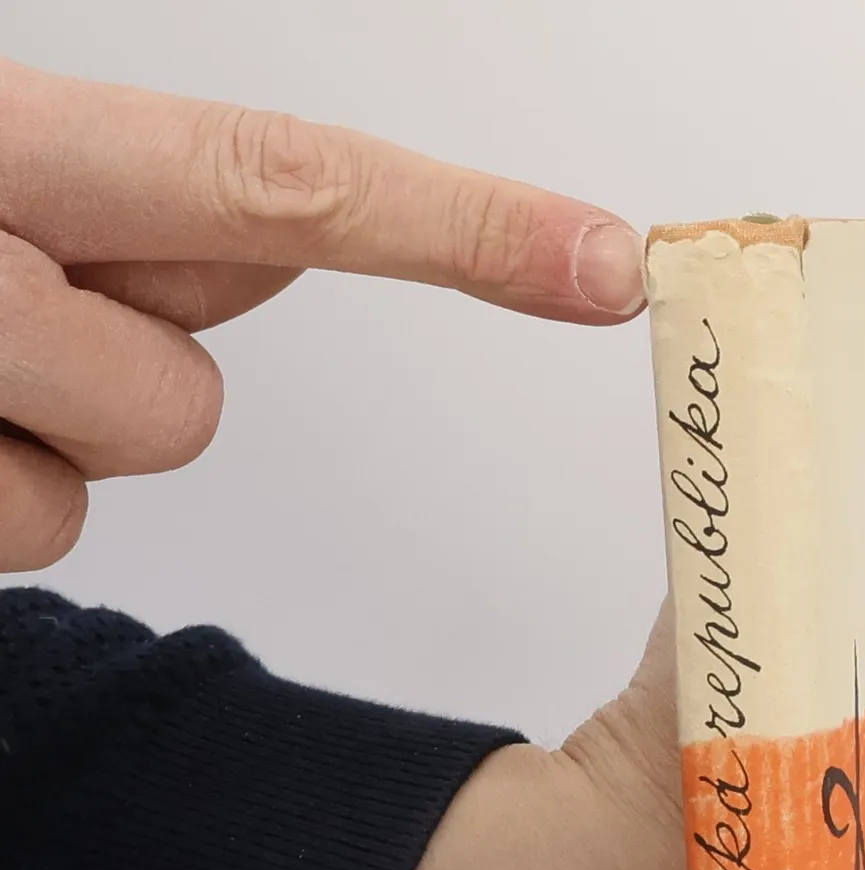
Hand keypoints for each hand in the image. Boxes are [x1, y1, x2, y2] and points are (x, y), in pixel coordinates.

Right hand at [0, 57, 646, 570]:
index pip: (279, 185)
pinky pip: (36, 532)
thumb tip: (291, 236)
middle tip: (16, 330)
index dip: (461, 235)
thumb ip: (158, 203)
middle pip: (184, 403)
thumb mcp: (9, 171)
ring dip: (50, 441)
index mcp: (17, 143)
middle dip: (134, 388)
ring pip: (117, 476)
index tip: (607, 264)